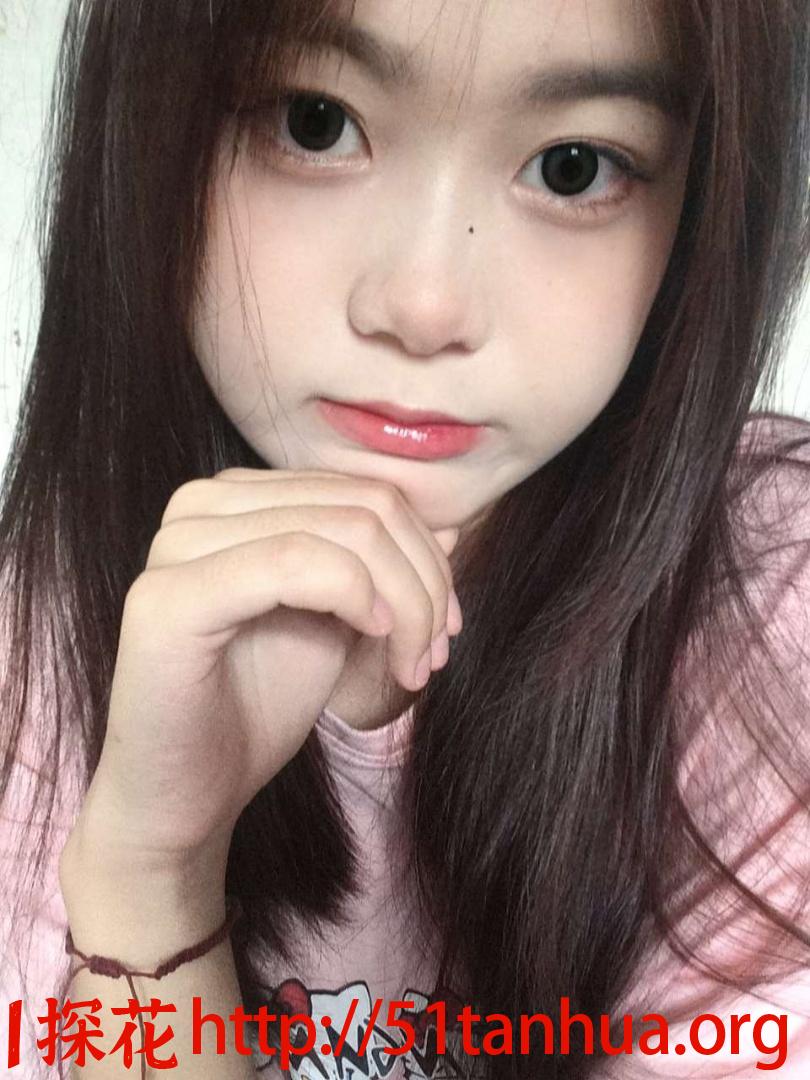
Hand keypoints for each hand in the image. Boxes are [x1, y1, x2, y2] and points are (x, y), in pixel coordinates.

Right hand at [67, 468, 461, 867]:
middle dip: (423, 586)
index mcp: (235, 502)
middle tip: (433, 654)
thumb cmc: (254, 710)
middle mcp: (200, 506)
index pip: (365, 494)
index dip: (425, 559)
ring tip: (410, 665)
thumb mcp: (336, 626)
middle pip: (364, 508)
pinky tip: (371, 638)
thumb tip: (448, 528)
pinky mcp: (166, 598)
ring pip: (344, 531)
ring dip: (404, 602)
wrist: (184, 796)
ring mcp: (176, 545)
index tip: (446, 629)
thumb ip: (377, 571)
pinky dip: (354, 596)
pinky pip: (293, 563)